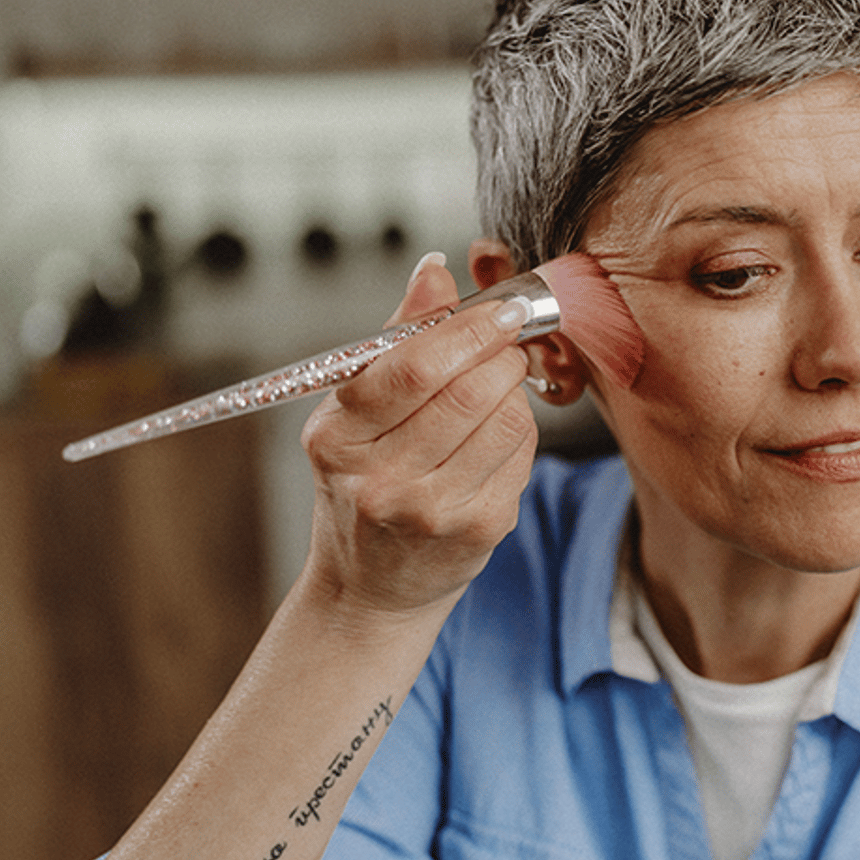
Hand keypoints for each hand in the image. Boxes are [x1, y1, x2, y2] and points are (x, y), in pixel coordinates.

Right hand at [297, 253, 537, 617]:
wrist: (372, 588)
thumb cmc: (363, 485)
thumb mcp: (354, 414)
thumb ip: (397, 340)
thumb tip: (433, 271)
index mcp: (337, 439)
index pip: (412, 370)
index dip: (467, 329)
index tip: (499, 308)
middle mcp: (379, 481)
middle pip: (467, 393)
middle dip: (501, 352)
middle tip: (508, 338)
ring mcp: (431, 512)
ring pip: (506, 422)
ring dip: (514, 389)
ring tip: (498, 385)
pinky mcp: (479, 530)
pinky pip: (522, 456)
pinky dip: (520, 431)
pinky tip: (496, 435)